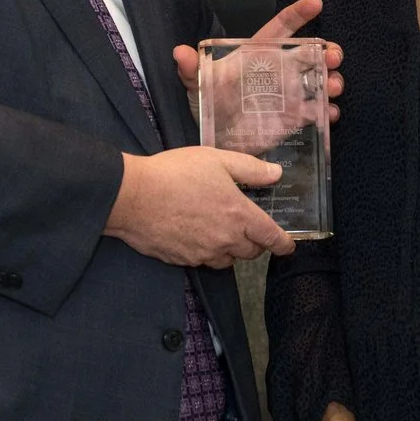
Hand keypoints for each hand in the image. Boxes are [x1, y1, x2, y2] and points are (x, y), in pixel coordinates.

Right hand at [105, 145, 291, 267]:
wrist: (132, 196)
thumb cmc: (175, 173)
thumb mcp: (216, 159)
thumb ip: (250, 169)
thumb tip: (276, 174)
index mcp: (239, 215)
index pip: (271, 238)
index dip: (283, 243)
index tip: (287, 245)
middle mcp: (225, 240)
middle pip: (251, 252)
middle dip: (254, 243)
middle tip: (247, 228)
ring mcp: (203, 253)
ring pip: (228, 260)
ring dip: (230, 249)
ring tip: (220, 231)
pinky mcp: (183, 260)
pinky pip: (203, 261)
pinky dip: (206, 252)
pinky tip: (195, 235)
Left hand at [172, 0, 346, 124]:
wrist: (213, 137)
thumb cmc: (208, 102)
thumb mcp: (197, 84)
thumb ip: (191, 68)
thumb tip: (179, 53)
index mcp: (259, 53)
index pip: (282, 27)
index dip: (299, 13)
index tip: (316, 4)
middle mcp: (279, 70)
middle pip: (312, 53)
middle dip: (329, 51)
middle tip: (333, 57)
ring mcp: (290, 94)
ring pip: (320, 80)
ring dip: (332, 81)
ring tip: (333, 87)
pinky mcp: (294, 118)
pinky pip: (317, 111)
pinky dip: (327, 112)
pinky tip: (328, 114)